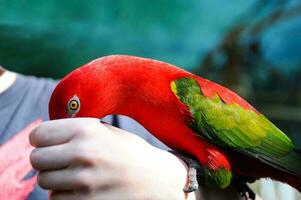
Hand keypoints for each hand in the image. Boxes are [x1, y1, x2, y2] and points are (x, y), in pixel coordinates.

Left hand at [29, 118, 199, 199]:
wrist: (155, 178)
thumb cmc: (128, 151)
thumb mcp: (105, 131)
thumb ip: (75, 130)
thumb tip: (43, 136)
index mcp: (87, 130)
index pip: (38, 134)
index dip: (42, 139)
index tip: (50, 142)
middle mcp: (84, 153)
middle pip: (37, 159)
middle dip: (46, 159)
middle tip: (61, 160)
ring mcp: (85, 181)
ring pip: (44, 181)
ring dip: (55, 178)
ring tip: (74, 174)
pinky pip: (56, 199)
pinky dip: (64, 194)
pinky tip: (81, 188)